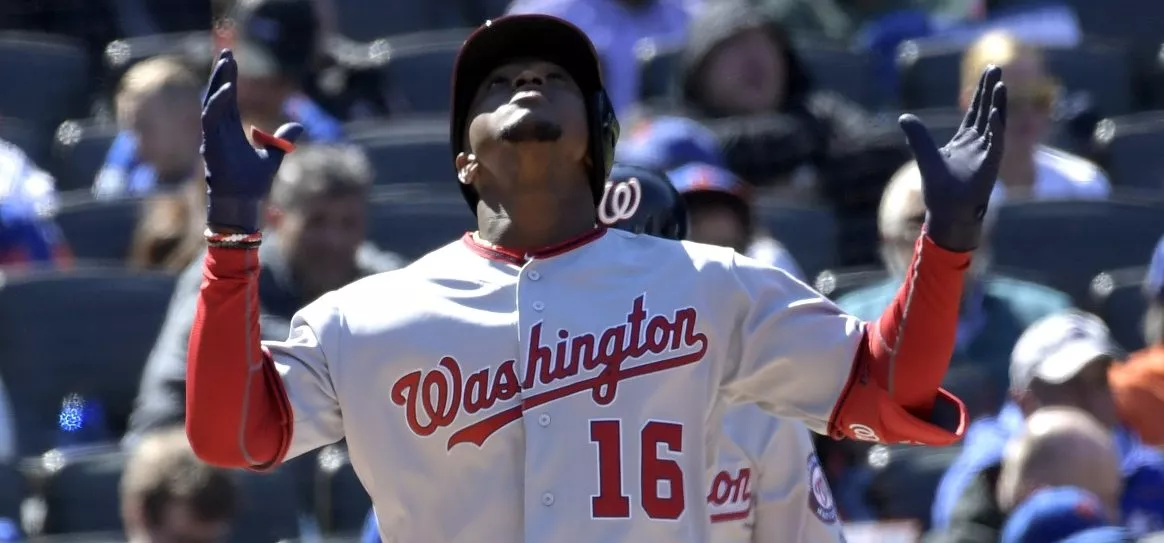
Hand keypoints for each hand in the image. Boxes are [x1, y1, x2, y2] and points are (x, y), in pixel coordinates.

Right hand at [201, 49, 303, 232]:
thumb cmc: (251, 185)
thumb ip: (283, 139)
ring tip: (226, 63)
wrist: (242, 205)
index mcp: (229, 131)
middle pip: (218, 96)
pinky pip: (211, 119)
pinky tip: (229, 90)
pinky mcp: (210, 145)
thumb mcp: (273, 156)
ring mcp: (212, 138)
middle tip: (227, 52)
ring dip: (218, 82)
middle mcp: (218, 131)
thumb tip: (299, 124)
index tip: (232, 60)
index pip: (228, 100)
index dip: (229, 80)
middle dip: (221, 73)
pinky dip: (219, 103)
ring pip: (212, 103)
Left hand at [897, 66, 1006, 251]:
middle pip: (987, 110)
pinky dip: (995, 128)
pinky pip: (995, 144)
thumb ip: (917, 136)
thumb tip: (903, 117)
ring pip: (996, 123)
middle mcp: (979, 143)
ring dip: (998, 104)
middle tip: (997, 66)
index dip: (981, 91)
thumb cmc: (940, 190)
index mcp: (966, 140)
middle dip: (992, 89)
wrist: (947, 214)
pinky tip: (994, 112)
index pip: (976, 110)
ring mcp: (987, 153)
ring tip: (1000, 84)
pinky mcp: (990, 166)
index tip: (988, 71)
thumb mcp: (925, 156)